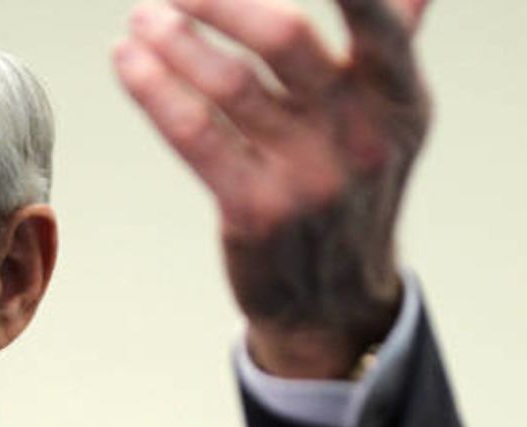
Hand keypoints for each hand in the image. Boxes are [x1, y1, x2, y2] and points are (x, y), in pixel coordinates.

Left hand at [114, 0, 430, 377]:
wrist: (334, 298)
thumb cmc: (354, 189)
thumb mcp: (390, 118)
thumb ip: (391, 40)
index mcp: (398, 97)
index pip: (379, 15)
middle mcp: (359, 134)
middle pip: (285, 37)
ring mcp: (308, 176)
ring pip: (229, 84)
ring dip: (173, 40)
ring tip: (142, 18)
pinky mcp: (255, 210)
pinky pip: (194, 134)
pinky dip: (153, 88)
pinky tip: (128, 62)